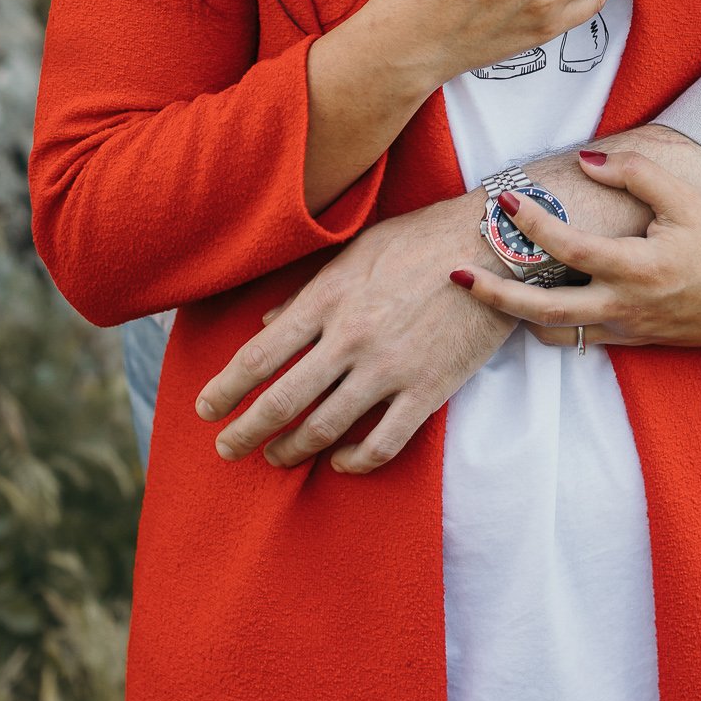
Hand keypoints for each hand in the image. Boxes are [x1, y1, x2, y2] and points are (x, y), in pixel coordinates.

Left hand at [195, 196, 506, 471]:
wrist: (494, 244)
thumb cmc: (422, 238)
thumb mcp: (357, 251)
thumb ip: (310, 291)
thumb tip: (268, 321)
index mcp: (328, 299)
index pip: (260, 356)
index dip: (225, 389)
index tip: (205, 409)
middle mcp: (351, 338)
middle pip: (281, 401)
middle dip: (245, 433)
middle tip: (226, 450)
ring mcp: (390, 368)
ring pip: (325, 428)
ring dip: (291, 450)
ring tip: (275, 457)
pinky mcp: (429, 390)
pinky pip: (383, 444)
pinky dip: (353, 462)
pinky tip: (339, 462)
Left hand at [452, 147, 700, 349]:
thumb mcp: (684, 200)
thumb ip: (634, 174)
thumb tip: (585, 161)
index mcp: (640, 267)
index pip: (572, 249)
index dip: (534, 224)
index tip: (505, 198)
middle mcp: (626, 305)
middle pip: (545, 311)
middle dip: (495, 296)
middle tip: (456, 276)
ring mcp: (624, 330)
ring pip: (554, 333)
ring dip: (515, 314)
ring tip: (482, 287)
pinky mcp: (627, 343)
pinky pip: (575, 339)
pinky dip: (545, 323)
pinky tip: (524, 300)